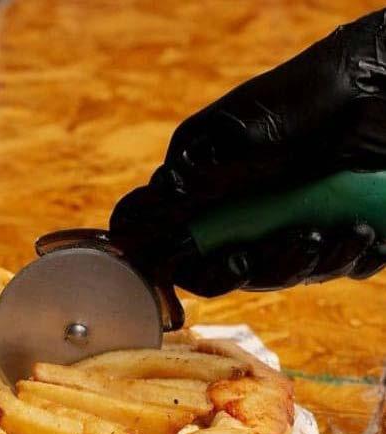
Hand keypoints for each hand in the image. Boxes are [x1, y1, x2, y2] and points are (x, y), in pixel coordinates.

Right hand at [110, 10, 385, 296]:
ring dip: (319, 261)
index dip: (201, 266)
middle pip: (235, 267)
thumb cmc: (316, 95)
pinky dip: (350, 258)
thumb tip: (139, 216)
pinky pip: (327, 262)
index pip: (180, 245)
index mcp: (203, 180)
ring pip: (283, 269)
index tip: (236, 264)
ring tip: (354, 231)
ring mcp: (280, 215)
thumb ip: (196, 176)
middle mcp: (236, 203)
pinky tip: (372, 238)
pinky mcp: (321, 222)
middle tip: (307, 240)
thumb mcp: (249, 133)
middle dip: (275, 265)